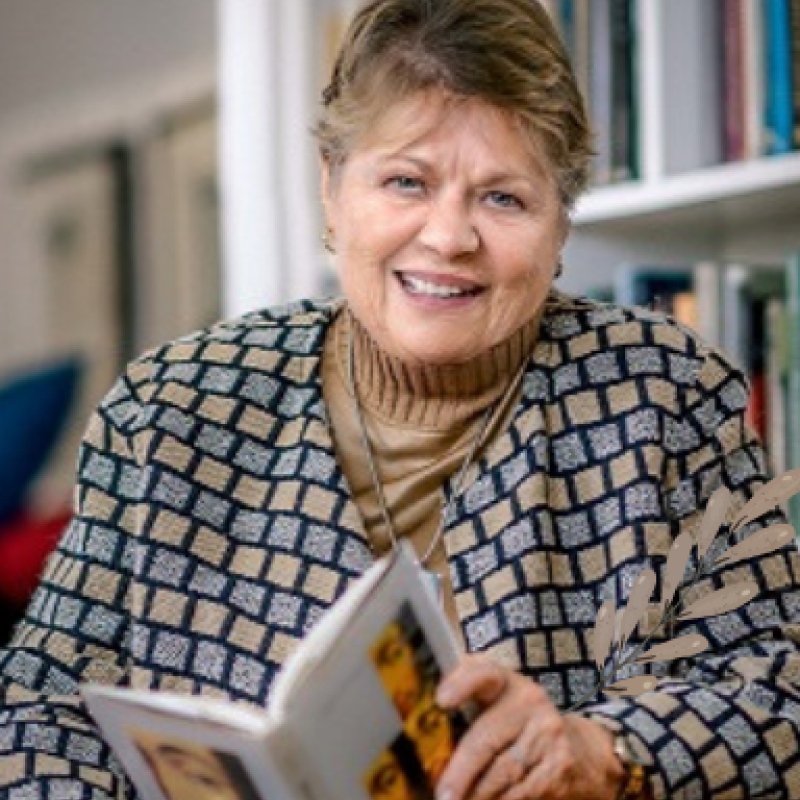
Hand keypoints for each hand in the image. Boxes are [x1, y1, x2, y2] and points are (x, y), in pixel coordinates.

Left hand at [434, 655, 624, 799]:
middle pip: (487, 739)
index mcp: (506, 682)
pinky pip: (522, 793)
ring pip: (503, 773)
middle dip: (460, 771)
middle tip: (442, 796)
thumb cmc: (517, 724)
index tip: (441, 699)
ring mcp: (548, 735)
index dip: (462, 683)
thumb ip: (465, 699)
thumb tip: (422, 713)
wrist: (579, 750)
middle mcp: (529, 702)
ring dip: (476, 794)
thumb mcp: (496, 702)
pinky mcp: (559, 767)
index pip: (484, 674)